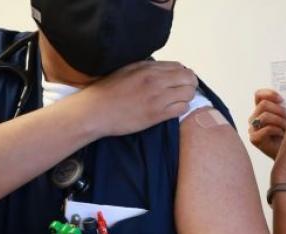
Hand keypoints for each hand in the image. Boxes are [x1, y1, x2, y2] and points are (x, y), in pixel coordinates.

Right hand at [71, 60, 198, 137]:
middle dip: (190, 83)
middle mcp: (155, 81)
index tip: (179, 79)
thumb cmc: (108, 90)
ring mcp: (157, 98)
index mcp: (148, 69)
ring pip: (188, 94)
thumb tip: (165, 68)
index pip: (179, 66)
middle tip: (184, 89)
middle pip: (188, 78)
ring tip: (179, 99)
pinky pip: (182, 109)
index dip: (183, 73)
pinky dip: (182, 107)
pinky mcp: (156, 115)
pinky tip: (174, 108)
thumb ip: (147, 67)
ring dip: (187, 96)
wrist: (96, 111)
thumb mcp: (128, 69)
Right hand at [247, 89, 285, 159]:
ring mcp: (252, 129)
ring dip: (280, 121)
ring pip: (265, 116)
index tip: (281, 100)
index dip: (269, 94)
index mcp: (260, 110)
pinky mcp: (254, 139)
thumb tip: (280, 99)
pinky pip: (267, 129)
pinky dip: (277, 130)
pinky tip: (282, 134)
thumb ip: (280, 106)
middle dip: (280, 111)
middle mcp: (254, 118)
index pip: (258, 95)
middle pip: (264, 104)